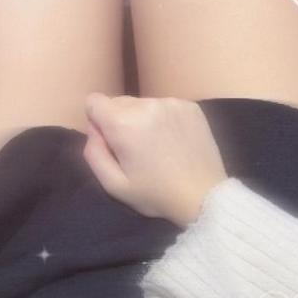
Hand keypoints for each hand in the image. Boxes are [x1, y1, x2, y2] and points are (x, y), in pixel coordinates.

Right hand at [82, 92, 227, 227]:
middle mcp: (147, 104)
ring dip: (142, 120)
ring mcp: (171, 103)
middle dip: (119, 121)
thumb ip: (93, 153)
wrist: (204, 196)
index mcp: (123, 122)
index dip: (96, 122)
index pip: (93, 101)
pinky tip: (173, 142)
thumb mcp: (114, 184)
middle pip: (118, 102)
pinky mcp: (191, 106)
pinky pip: (164, 106)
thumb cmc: (156, 195)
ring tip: (157, 147)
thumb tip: (93, 128)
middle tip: (136, 150)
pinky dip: (163, 119)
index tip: (111, 142)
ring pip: (142, 104)